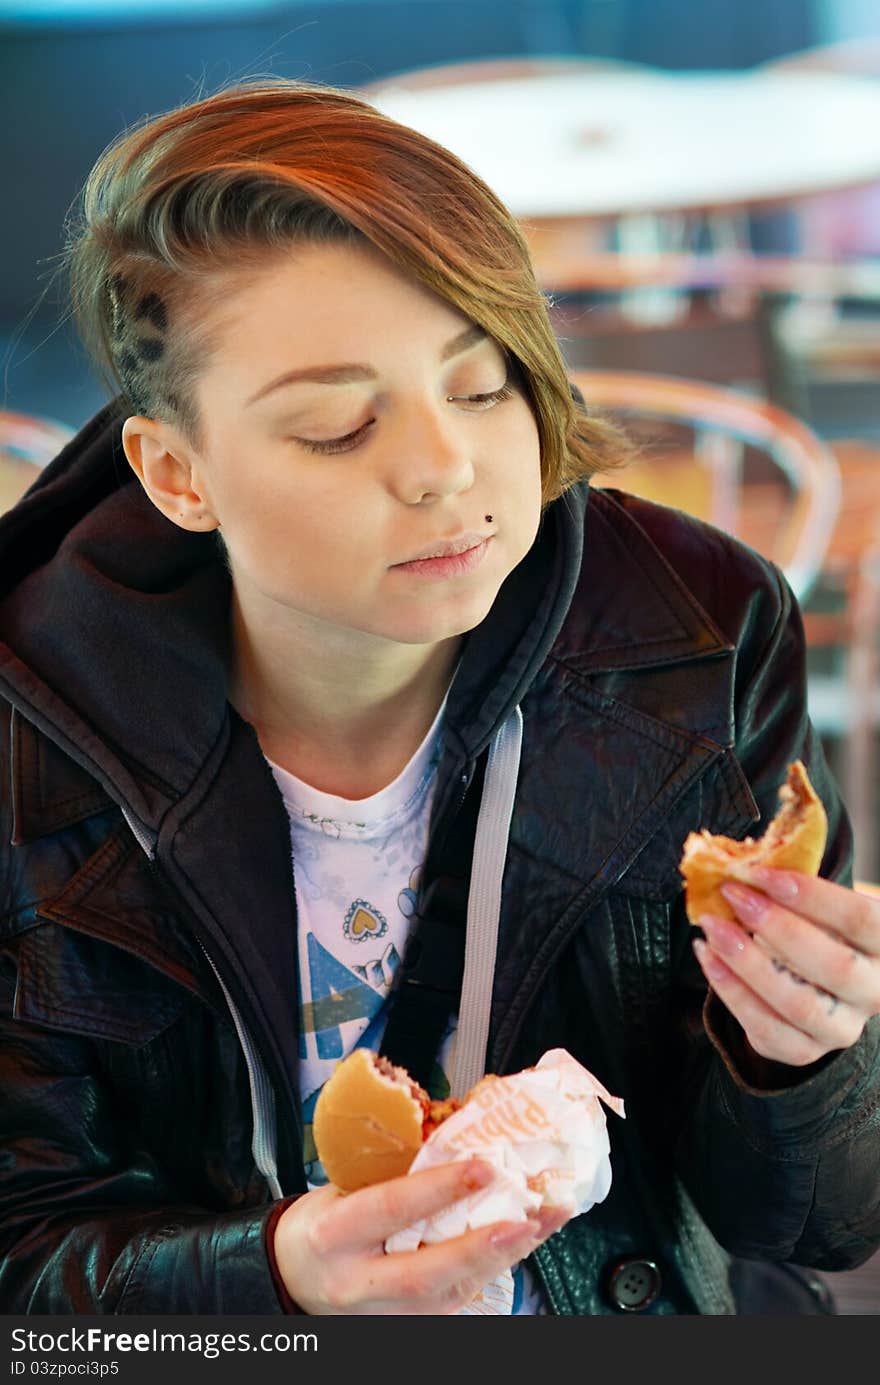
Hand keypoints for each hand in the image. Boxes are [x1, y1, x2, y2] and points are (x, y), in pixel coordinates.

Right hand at [272, 1158, 567, 1314]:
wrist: (289, 1280)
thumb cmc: (319, 1227)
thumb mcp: (339, 1189)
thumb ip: (388, 1170)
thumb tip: (449, 1129)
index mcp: (334, 1235)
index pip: (391, 1210)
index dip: (439, 1188)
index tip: (482, 1167)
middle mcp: (357, 1283)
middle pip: (426, 1272)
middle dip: (481, 1245)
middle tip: (526, 1218)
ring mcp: (383, 1314)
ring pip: (449, 1294)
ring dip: (501, 1258)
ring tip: (540, 1224)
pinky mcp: (405, 1325)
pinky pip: (455, 1302)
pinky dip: (491, 1270)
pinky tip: (517, 1244)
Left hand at [693, 867, 879, 1066]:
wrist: (813, 985)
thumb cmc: (816, 930)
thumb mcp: (819, 907)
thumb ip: (793, 890)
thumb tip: (746, 864)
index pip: (861, 920)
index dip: (813, 896)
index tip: (762, 874)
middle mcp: (873, 993)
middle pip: (835, 966)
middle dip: (778, 928)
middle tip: (734, 897)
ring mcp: (841, 1028)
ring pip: (799, 1004)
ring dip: (747, 963)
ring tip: (712, 928)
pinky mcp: (805, 1050)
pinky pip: (767, 1030)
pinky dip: (732, 992)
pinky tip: (709, 959)